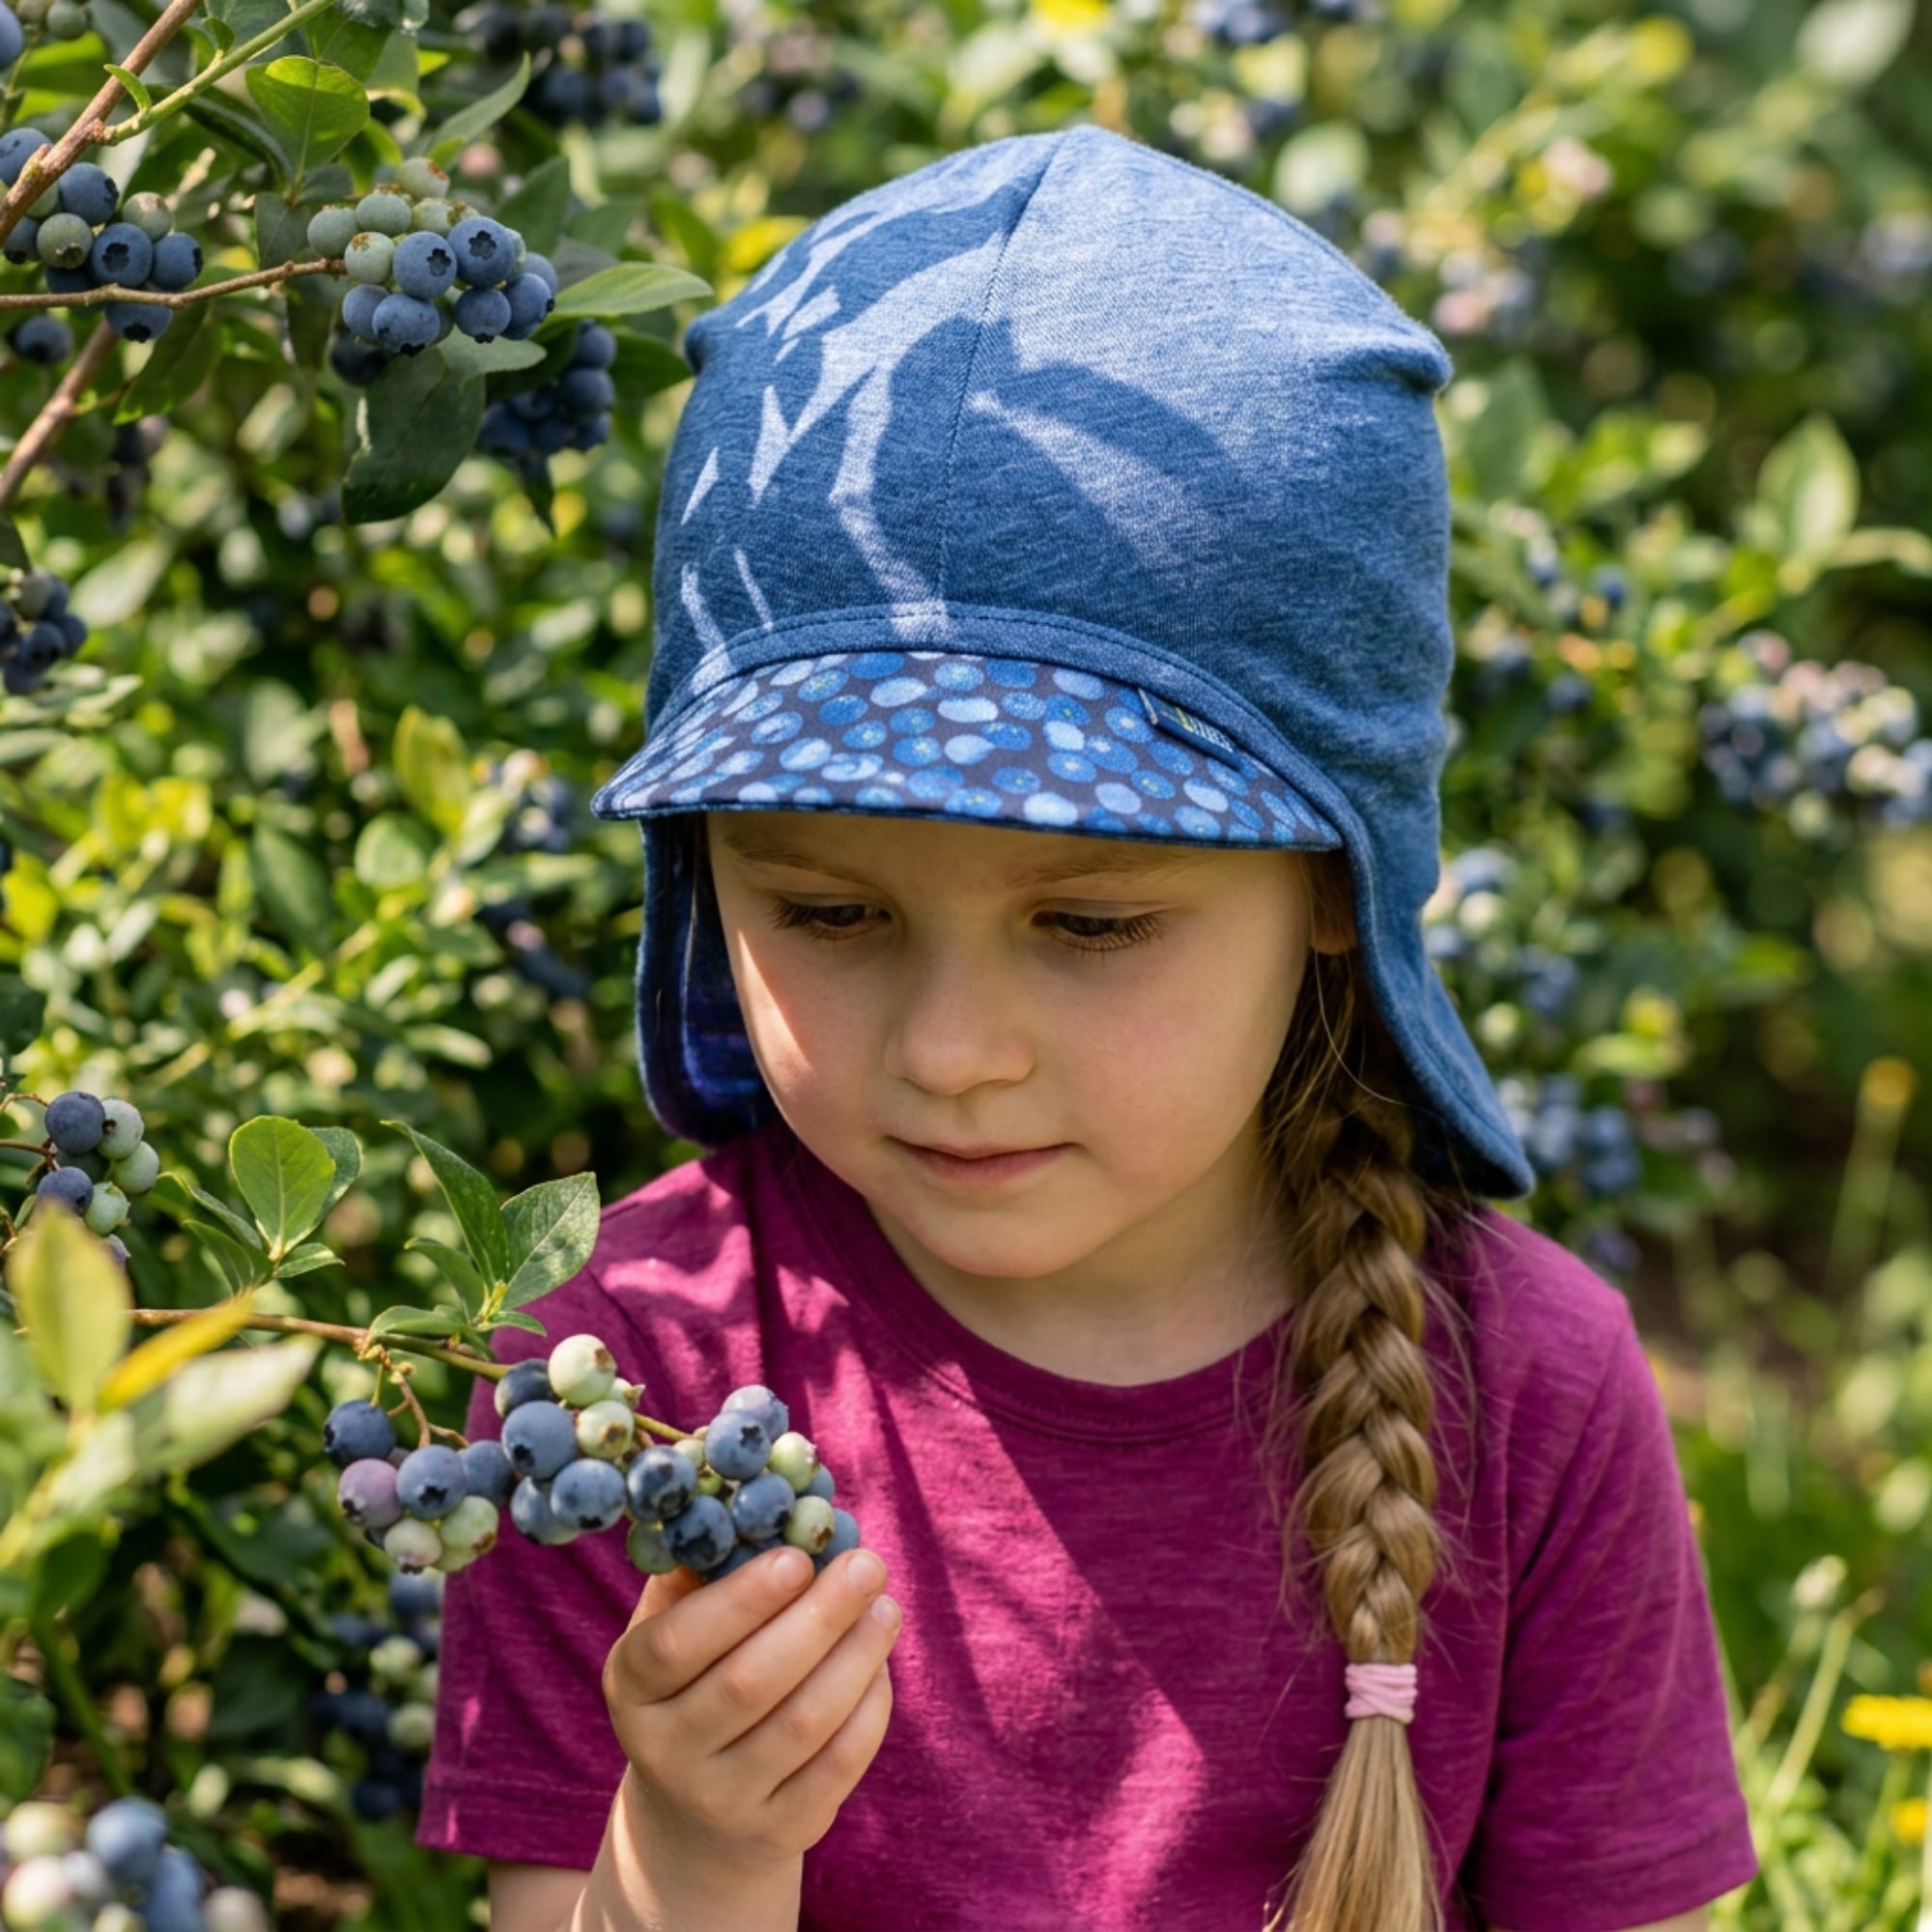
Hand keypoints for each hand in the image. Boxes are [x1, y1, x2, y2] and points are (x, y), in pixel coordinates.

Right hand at [602, 1543, 901, 1871]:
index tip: (798, 1556)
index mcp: (630, 1685)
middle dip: (818, 1617)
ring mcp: (721, 1800)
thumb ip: (705, 1565)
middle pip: (748, 1684)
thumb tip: (754, 1491)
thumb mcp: (676, 1625)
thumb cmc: (697, 1678)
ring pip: (801, 1725)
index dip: (741, 1599)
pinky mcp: (779, 1830)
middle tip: (867, 1564)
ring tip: (884, 1605)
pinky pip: (836, 1767)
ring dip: (854, 1656)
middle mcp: (664, 1752)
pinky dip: (869, 1709)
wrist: (698, 1809)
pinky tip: (881, 1663)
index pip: (677, 1643)